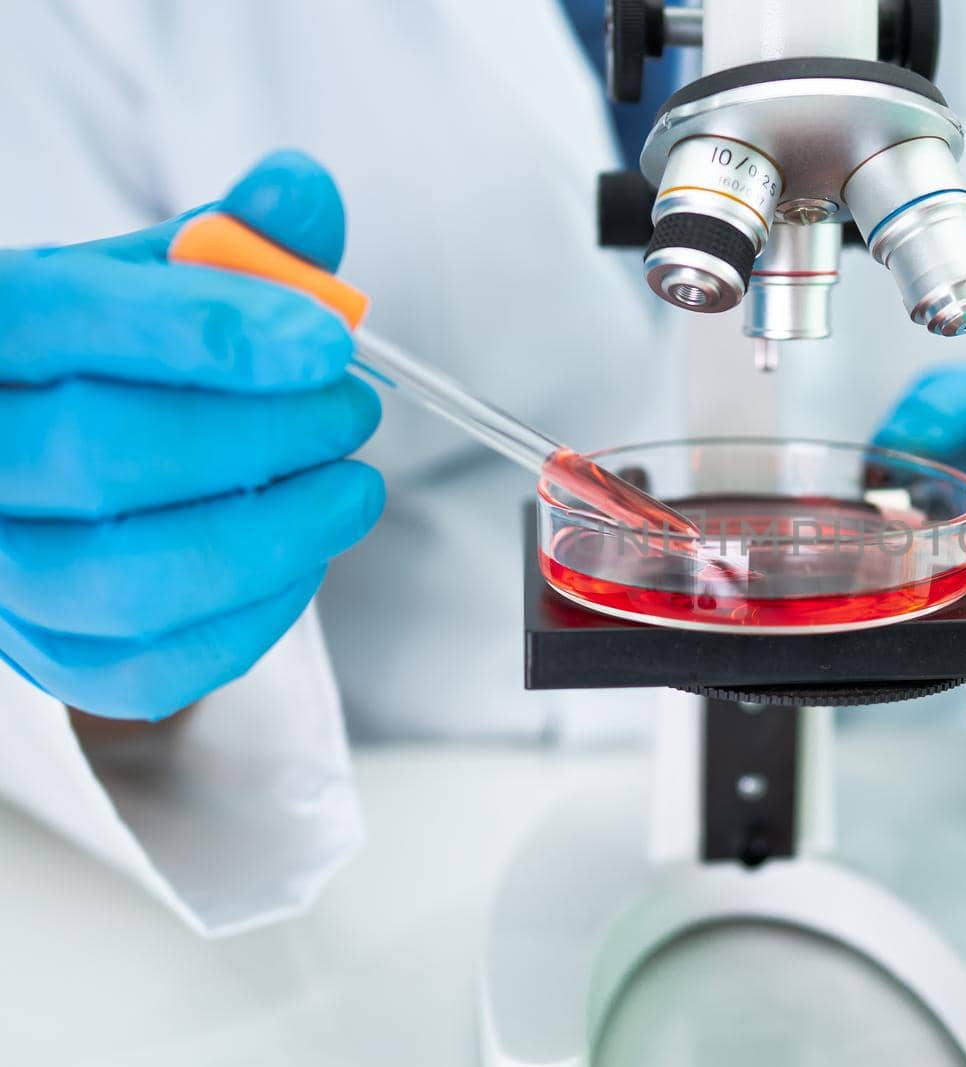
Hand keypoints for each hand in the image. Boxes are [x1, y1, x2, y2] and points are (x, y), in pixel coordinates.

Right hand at [0, 151, 383, 720]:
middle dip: (266, 435)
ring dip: (277, 534)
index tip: (329, 343)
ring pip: (132, 576)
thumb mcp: (155, 280)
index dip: (210, 331)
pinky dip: (257, 613)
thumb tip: (303, 195)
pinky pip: (157, 664)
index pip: (67, 321)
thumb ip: (237, 238)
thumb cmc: (107, 362)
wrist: (41, 452)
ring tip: (351, 488)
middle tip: (352, 411)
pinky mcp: (49, 656)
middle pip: (107, 454)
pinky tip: (304, 555)